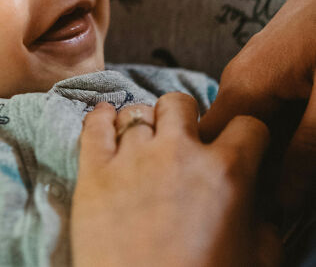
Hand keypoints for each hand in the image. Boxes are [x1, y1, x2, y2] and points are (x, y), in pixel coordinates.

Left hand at [71, 93, 280, 266]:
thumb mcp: (257, 257)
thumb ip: (262, 219)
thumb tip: (257, 203)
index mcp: (226, 172)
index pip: (246, 125)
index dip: (245, 135)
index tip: (236, 145)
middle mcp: (178, 154)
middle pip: (181, 103)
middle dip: (185, 117)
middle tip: (181, 141)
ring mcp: (132, 159)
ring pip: (137, 111)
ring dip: (143, 122)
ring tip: (142, 141)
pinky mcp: (93, 171)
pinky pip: (93, 124)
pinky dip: (100, 116)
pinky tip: (105, 117)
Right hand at [199, 0, 315, 211]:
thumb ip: (302, 152)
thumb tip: (278, 200)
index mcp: (241, 89)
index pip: (211, 151)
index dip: (230, 185)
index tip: (255, 212)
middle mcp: (241, 78)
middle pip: (235, 139)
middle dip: (257, 169)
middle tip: (286, 196)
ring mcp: (261, 68)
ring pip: (259, 123)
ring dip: (280, 150)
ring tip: (302, 169)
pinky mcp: (282, 61)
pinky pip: (277, 105)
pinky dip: (293, 127)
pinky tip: (312, 136)